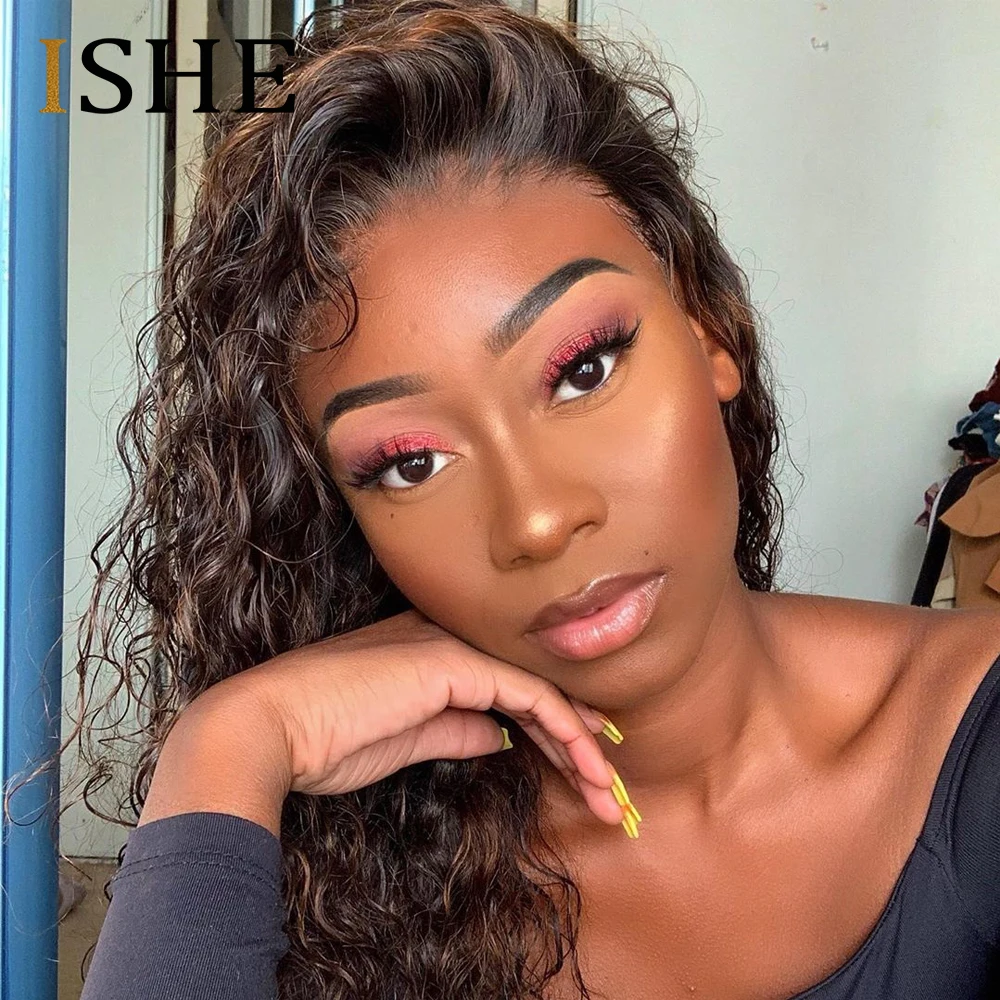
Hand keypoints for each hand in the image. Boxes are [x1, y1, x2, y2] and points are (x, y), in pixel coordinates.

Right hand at [140, 610, 624, 833]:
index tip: (579, 764)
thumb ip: (455, 729)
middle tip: (606, 787)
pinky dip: (563, 729)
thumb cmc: (323, 739)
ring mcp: (451, 646)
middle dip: (574, 738)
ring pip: (538, 689)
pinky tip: (585, 762)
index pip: (506, 686)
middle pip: (529, 686)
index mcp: (430, 654)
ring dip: (579, 742)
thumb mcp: (406, 740)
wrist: (271, 727)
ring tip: (606, 789)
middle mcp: (447, 641)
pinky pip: (528, 694)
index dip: (549, 724)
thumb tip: (501, 734)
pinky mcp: (453, 662)